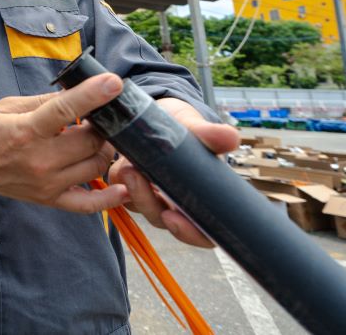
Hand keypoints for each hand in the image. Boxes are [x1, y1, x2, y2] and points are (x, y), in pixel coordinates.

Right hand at [0, 73, 128, 213]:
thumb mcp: (8, 106)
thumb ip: (44, 101)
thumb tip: (76, 92)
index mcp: (27, 130)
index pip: (65, 110)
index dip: (92, 95)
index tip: (113, 83)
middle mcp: (39, 159)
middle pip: (90, 141)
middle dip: (102, 126)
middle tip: (99, 118)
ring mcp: (47, 183)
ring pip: (95, 166)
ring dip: (104, 150)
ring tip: (97, 140)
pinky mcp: (50, 199)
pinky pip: (88, 205)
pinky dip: (109, 199)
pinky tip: (122, 188)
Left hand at [108, 97, 239, 247]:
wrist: (162, 116)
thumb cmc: (186, 129)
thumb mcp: (195, 128)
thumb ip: (209, 134)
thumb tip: (231, 137)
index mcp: (203, 199)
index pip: (204, 233)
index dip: (191, 233)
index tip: (172, 217)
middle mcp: (178, 204)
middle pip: (165, 221)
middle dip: (150, 205)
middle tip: (139, 179)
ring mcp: (153, 196)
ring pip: (141, 208)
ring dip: (134, 192)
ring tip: (128, 167)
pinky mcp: (129, 186)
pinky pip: (121, 193)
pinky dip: (120, 183)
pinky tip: (121, 165)